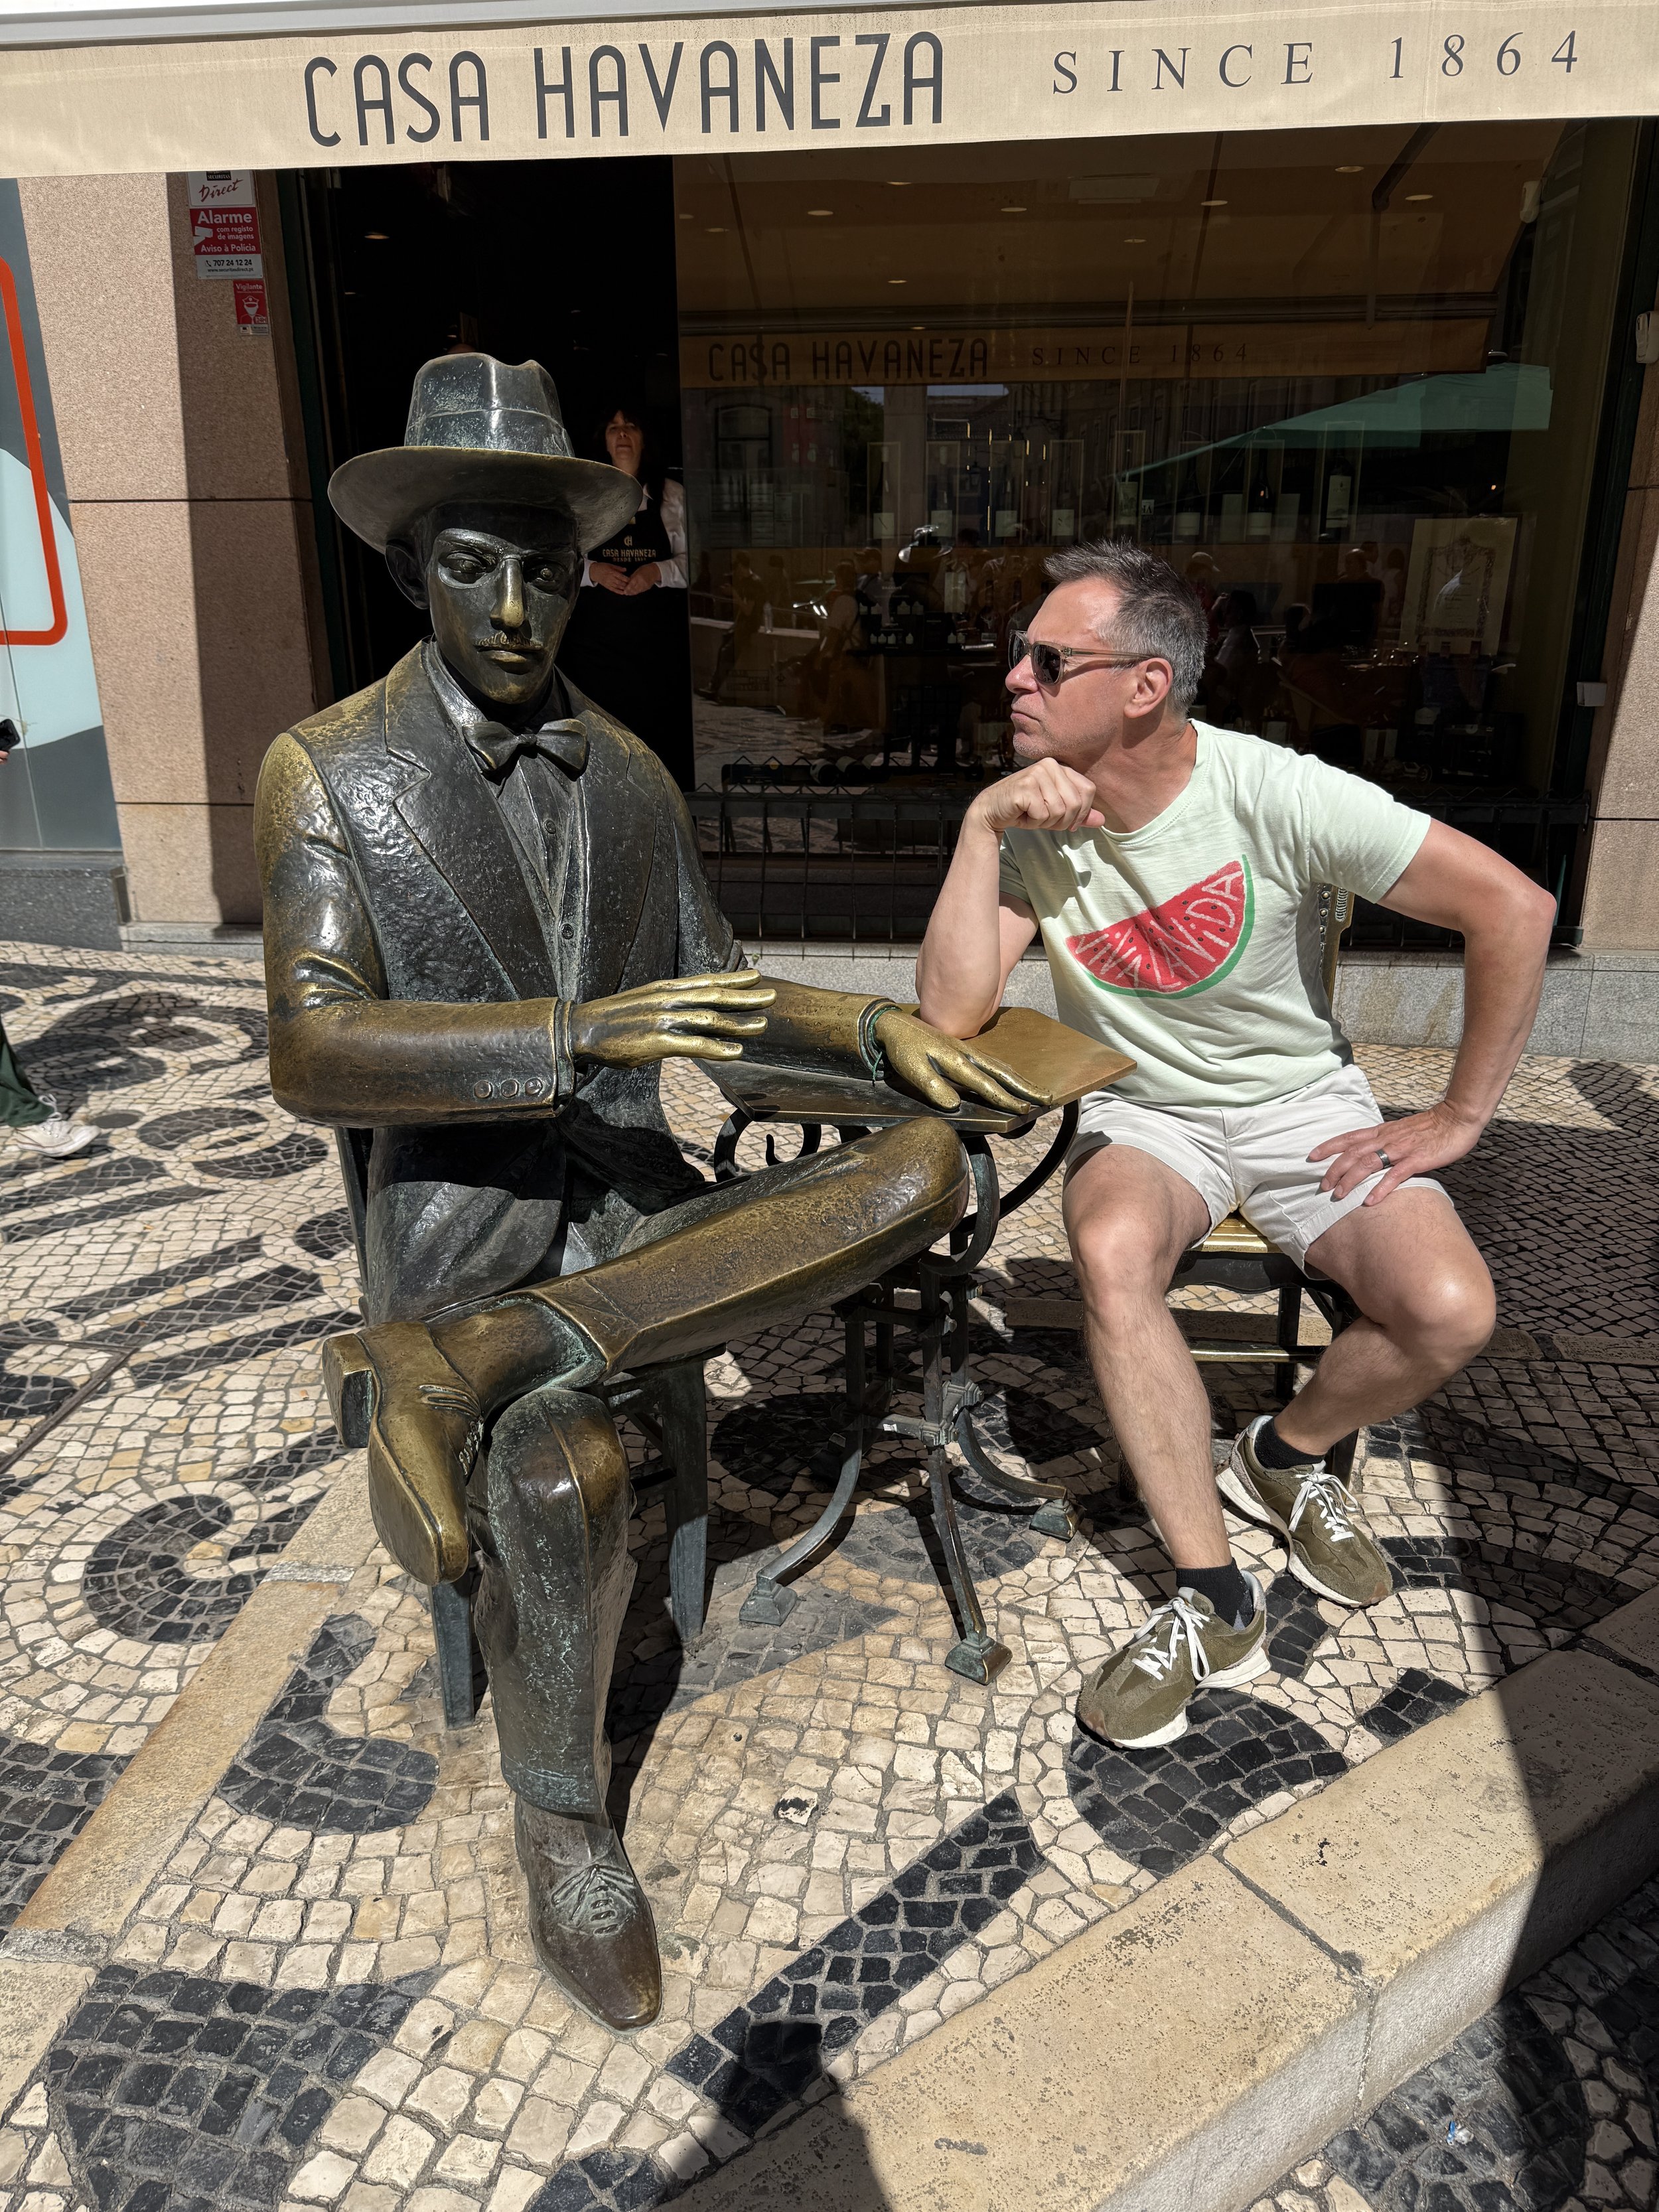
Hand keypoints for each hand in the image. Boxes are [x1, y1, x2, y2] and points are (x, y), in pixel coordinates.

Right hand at [568, 970, 774, 1067]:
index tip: (756, 976)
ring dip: (739, 1023)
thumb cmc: (613, 1021)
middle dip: (746, 996)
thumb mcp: (644, 1003)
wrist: (582, 1030)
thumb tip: (689, 1010)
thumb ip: (668, 1004)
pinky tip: (737, 1053)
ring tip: (762, 1026)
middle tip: (772, 996)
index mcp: (664, 989)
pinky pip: (694, 1045)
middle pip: (714, 995)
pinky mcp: (657, 1042)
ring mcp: (663, 1019)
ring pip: (710, 1019)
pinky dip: (718, 1048)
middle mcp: (667, 999)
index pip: (705, 980)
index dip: (733, 979)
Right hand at [590, 562, 630, 594]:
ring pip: (617, 586)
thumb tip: (625, 570)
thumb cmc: (602, 567)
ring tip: (629, 589)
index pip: (620, 576)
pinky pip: (613, 590)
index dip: (626, 579)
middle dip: (626, 584)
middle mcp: (610, 578)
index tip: (631, 579)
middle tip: (632, 585)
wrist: (594, 571)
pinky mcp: (607, 586)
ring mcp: (608, 583)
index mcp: (611, 572)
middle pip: (620, 582)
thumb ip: (618, 568)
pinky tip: (623, 593)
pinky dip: (618, 592)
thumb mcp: (610, 565)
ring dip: (623, 588)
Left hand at [622, 563, 661, 595]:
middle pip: (634, 589)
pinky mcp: (647, 588)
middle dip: (629, 592)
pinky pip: (640, 591)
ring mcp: (645, 586)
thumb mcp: (637, 571)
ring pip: (637, 591)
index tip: (624, 590)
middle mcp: (642, 582)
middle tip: (625, 593)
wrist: (655, 571)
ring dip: (632, 593)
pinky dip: (636, 592)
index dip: (627, 588)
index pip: (631, 584)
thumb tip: (627, 582)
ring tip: (628, 593)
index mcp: (639, 577)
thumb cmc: (646, 569)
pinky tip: (633, 592)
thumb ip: (632, 577)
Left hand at [875, 1009, 1045, 1113]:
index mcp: (956, 1062)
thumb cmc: (902, 1050)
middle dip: (1025, 1088)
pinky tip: (1009, 1075)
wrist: (894, 1025)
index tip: (1023, 1110)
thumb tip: (955, 1104)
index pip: (986, 1085)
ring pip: (999, 1066)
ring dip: (1019, 1079)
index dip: (1005, 1099)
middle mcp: (967, 1055)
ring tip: (1036, 1091)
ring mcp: (967, 1050)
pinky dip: (1006, 1070)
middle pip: (1002, 1073)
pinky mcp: (963, 1048)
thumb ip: (933, 1086)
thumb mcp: (912, 1070)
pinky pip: (991, 1060)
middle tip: (1046, 1099)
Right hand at [969, 759, 1104, 837]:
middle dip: (1062, 821)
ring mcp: (1036, 773)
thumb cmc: (1025, 809)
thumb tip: (1103, 820)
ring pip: (1059, 810)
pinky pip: (1043, 814)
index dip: (1081, 812)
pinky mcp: (1025, 786)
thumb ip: (1079, 813)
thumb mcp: (1056, 811)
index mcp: (1060, 767)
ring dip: (1046, 822)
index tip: (1066, 821)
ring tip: (1032, 814)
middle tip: (1044, 819)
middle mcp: (1050, 765)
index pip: (1088, 790)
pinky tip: (1022, 814)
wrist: (992, 811)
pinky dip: (1034, 822)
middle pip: (1075, 803)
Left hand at [1307, 1098, 1484, 1204]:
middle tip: (1323, 1185)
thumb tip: (1372, 1152)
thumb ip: (1386, 1140)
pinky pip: (1395, 1175)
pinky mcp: (1417, 1159)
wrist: (1457, 1118)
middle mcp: (1387, 1139)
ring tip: (1339, 1195)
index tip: (1312, 1156)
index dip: (1329, 1146)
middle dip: (1335, 1169)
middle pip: (1352, 1153)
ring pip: (1368, 1164)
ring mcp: (1401, 1149)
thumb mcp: (1402, 1130)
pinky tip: (1370, 1201)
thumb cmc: (1431, 1127)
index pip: (1349, 1138)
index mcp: (1382, 1131)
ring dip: (1351, 1180)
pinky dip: (1381, 1188)